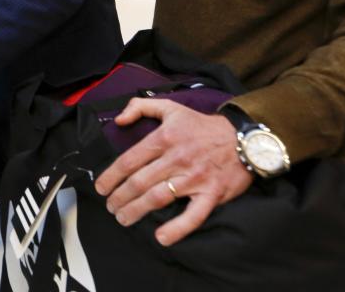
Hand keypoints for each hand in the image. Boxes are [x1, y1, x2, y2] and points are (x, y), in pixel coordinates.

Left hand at [93, 99, 252, 246]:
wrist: (243, 138)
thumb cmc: (203, 126)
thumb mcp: (171, 107)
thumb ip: (140, 107)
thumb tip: (119, 120)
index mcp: (164, 138)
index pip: (129, 161)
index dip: (111, 176)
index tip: (101, 188)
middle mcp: (176, 159)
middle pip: (139, 182)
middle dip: (120, 197)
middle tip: (110, 207)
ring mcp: (194, 178)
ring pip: (157, 198)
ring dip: (136, 211)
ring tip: (123, 218)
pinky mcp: (211, 194)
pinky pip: (193, 215)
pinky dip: (177, 228)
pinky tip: (161, 237)